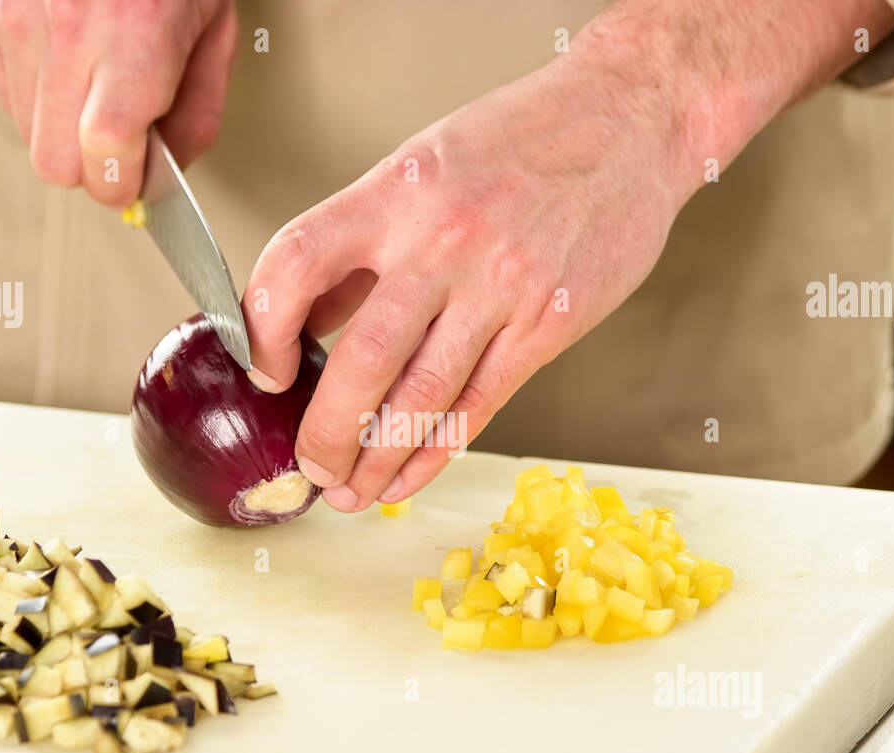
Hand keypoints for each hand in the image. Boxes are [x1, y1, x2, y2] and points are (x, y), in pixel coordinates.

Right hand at [0, 0, 236, 204]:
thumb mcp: (214, 33)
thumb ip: (196, 116)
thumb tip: (165, 177)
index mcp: (135, 40)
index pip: (105, 155)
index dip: (121, 185)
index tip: (134, 182)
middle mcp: (66, 31)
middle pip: (56, 162)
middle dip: (90, 169)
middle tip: (117, 145)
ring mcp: (13, 19)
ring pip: (26, 133)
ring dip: (61, 130)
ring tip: (92, 84)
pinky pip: (1, 92)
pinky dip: (32, 94)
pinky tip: (63, 62)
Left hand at [243, 0, 893, 512]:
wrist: (629, 119)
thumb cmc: (521, 138)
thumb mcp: (422, 165)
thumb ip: (363, 243)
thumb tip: (308, 324)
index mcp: (396, 192)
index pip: (298, 262)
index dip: (264, 327)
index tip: (264, 371)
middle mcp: (442, 239)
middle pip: (362, 356)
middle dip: (326, 430)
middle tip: (310, 466)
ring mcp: (501, 285)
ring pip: (421, 398)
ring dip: (377, 459)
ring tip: (353, 492)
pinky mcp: (549, 323)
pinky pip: (479, 407)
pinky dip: (436, 453)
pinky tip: (408, 477)